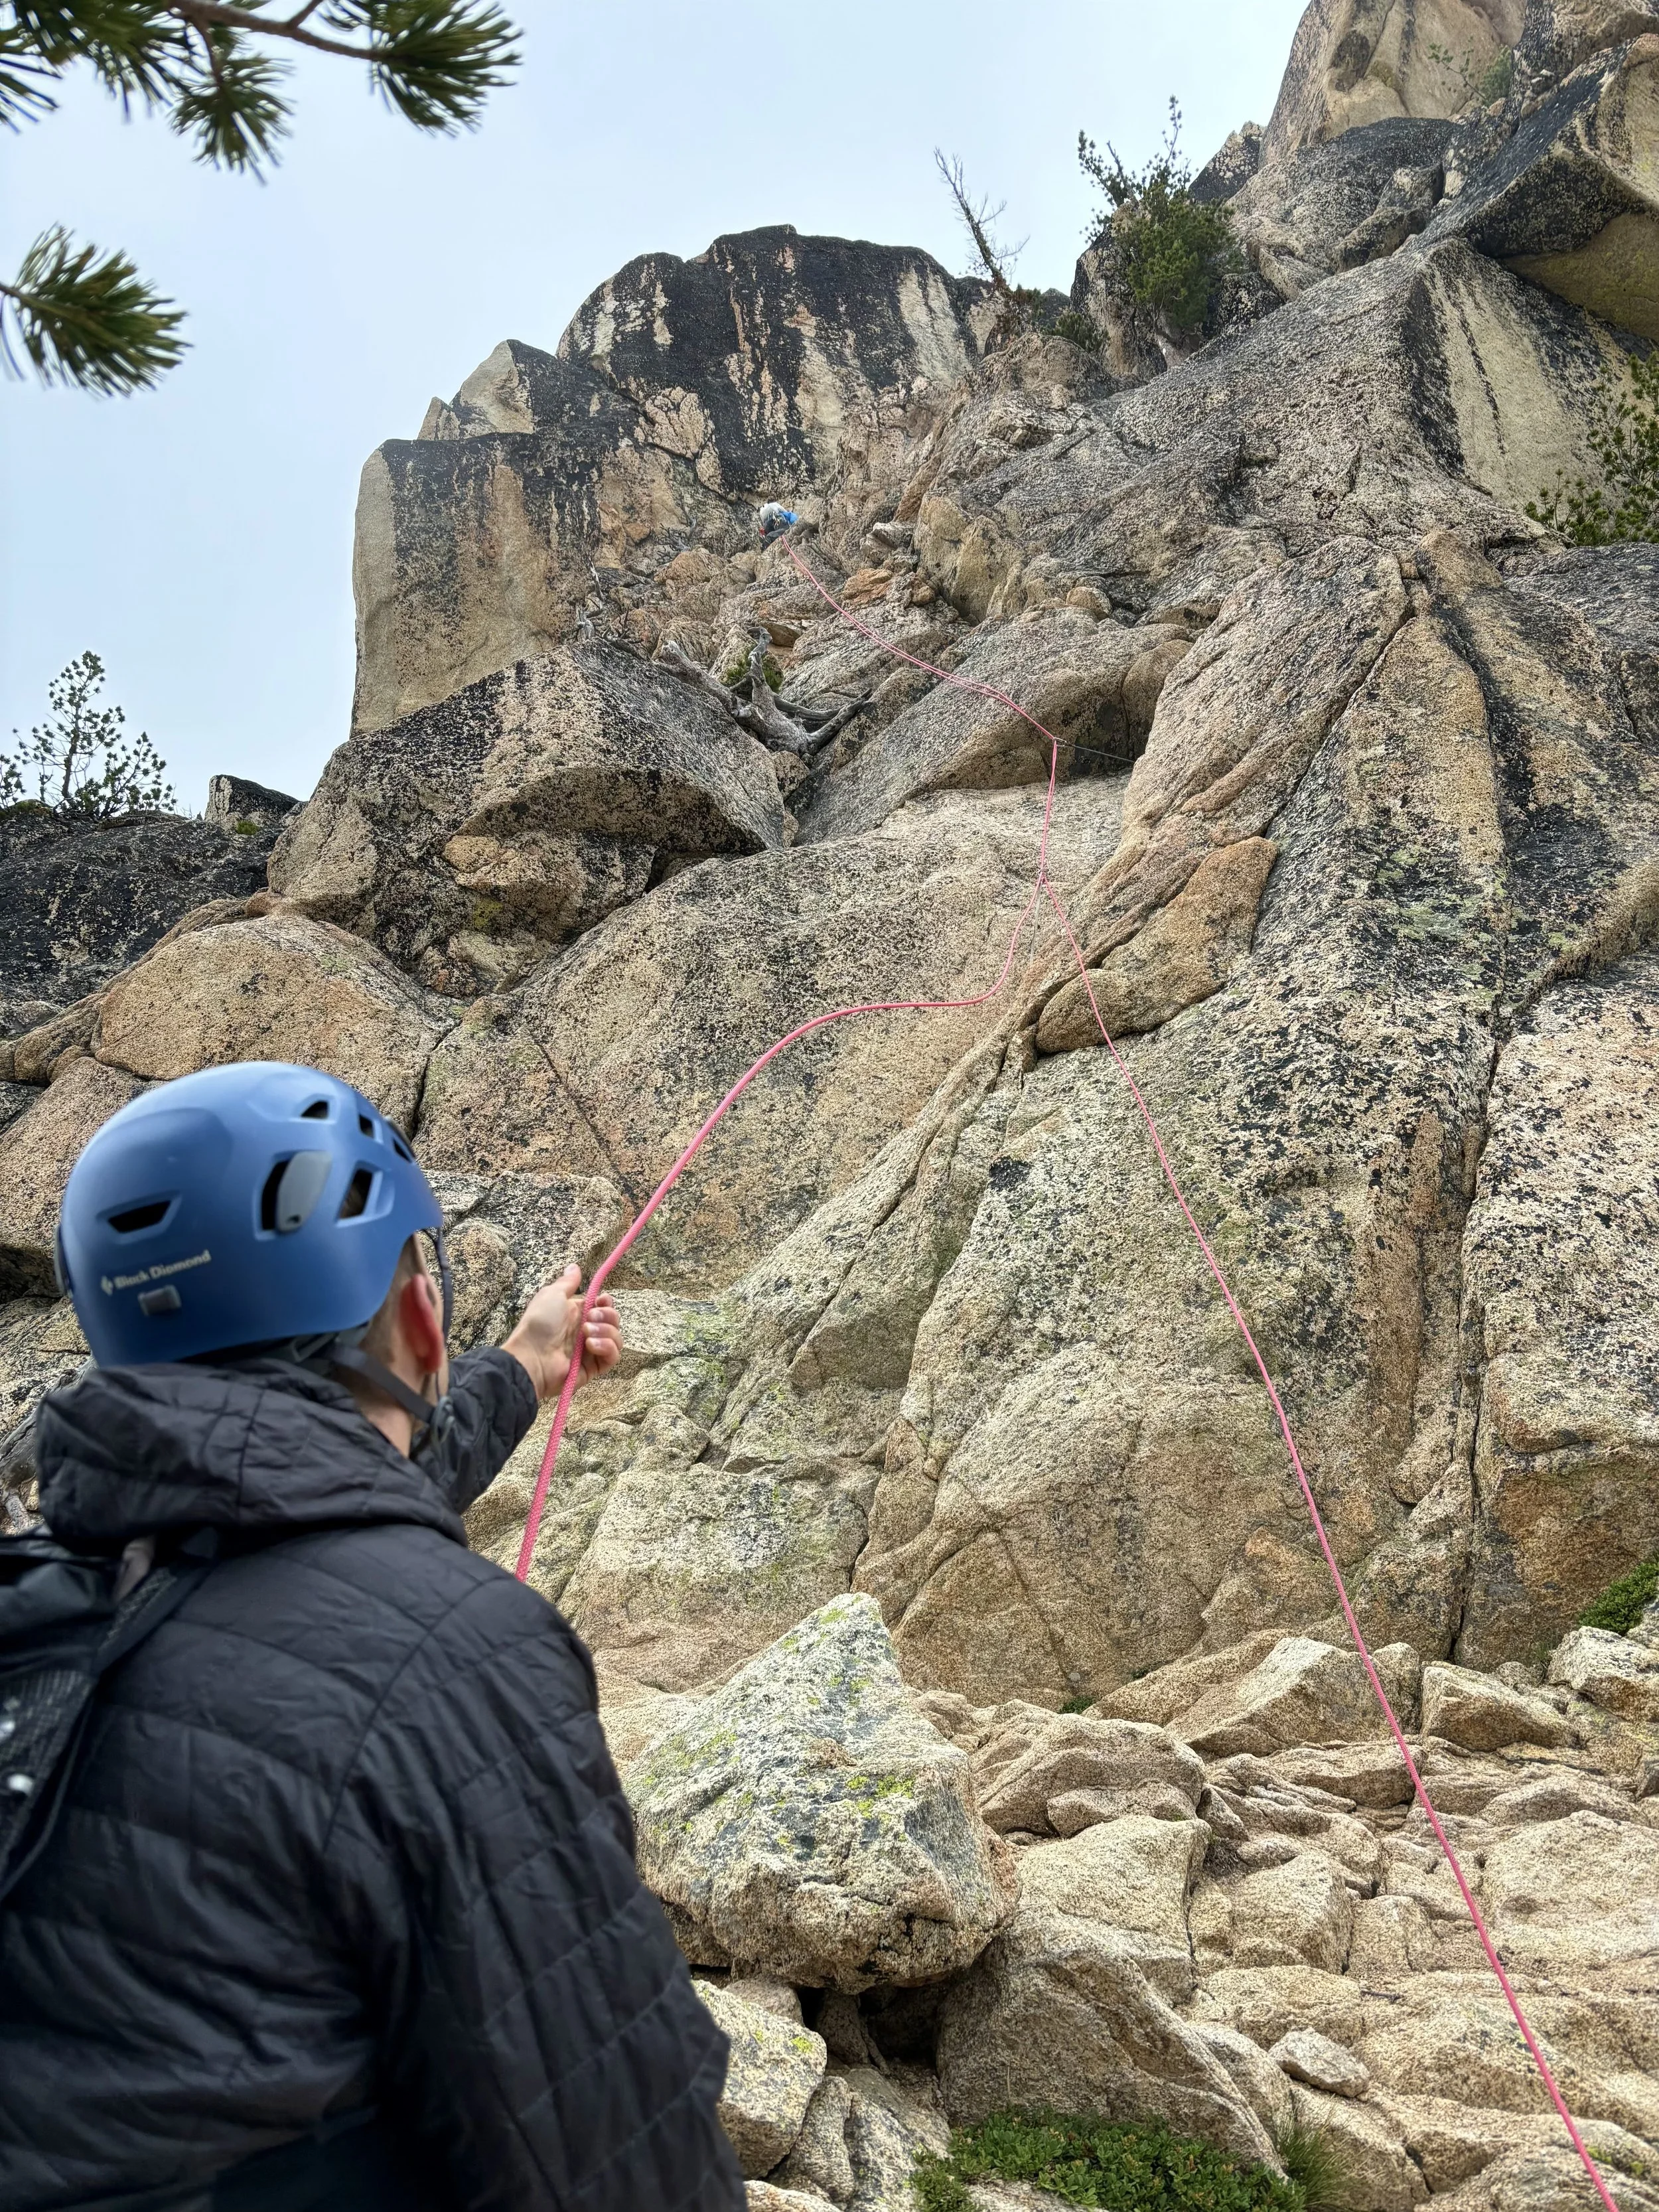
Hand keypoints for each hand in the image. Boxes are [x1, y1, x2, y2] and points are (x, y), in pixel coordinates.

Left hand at [503, 1265, 621, 1401]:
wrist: (532, 1355)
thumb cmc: (540, 1323)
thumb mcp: (552, 1295)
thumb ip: (567, 1282)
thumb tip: (575, 1266)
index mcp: (577, 1315)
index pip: (603, 1307)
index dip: (607, 1303)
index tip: (602, 1300)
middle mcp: (586, 1332)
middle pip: (613, 1321)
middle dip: (607, 1316)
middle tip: (589, 1318)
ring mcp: (590, 1351)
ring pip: (616, 1338)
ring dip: (606, 1332)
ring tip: (586, 1334)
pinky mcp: (593, 1368)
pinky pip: (612, 1357)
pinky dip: (607, 1348)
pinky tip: (591, 1345)